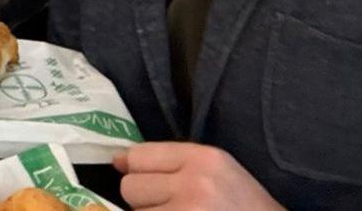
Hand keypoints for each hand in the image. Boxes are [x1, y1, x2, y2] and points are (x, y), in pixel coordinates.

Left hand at [115, 142, 283, 210]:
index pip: (138, 156)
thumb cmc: (243, 206)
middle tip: (172, 207)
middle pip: (130, 186)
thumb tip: (118, 161)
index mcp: (205, 159)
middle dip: (143, 200)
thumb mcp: (217, 172)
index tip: (144, 181)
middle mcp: (194, 183)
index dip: (136, 171)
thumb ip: (171, 162)